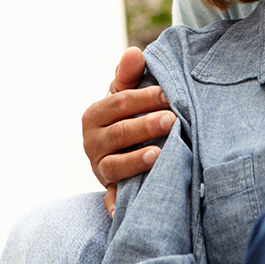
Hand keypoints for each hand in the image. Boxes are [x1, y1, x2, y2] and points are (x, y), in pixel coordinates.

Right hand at [81, 47, 175, 214]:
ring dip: (136, 161)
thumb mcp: (125, 93)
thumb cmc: (126, 115)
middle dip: (145, 126)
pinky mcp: (110, 190)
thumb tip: (134, 52)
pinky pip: (111, 200)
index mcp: (94, 115)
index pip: (118, 104)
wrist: (120, 149)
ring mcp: (100, 169)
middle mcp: (92, 143)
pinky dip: (115, 206)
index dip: (143, 98)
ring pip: (115, 166)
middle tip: (172, 120)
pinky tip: (125, 210)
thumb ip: (129, 75)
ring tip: (159, 154)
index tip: (168, 94)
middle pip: (119, 134)